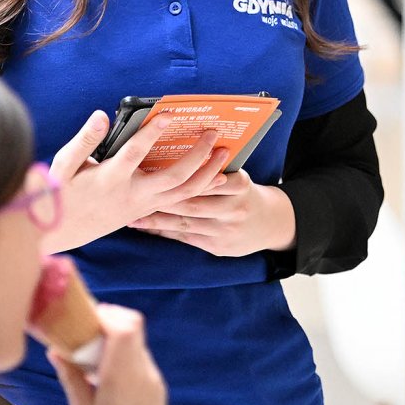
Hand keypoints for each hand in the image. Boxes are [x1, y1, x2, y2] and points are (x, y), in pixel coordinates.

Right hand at [41, 110, 229, 253]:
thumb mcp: (63, 165)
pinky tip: (215, 176)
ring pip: (184, 194)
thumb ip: (84, 140)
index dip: (153, 132)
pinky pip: (180, 203)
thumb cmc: (59, 193)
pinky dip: (200, 189)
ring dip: (207, 173)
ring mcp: (143, 206)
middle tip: (213, 133)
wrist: (59, 232)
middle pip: (174, 178)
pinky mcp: (147, 211)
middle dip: (198, 155)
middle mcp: (132, 194)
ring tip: (225, 152)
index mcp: (110, 179)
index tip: (170, 114)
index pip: (135, 153)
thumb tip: (102, 116)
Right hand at [50, 303, 166, 404]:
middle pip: (133, 327)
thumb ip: (71, 378)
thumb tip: (55, 351)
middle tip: (84, 331)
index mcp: (123, 379)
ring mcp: (154, 378)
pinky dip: (125, 353)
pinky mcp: (157, 385)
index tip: (84, 318)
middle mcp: (144, 373)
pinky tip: (106, 369)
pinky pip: (142, 357)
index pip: (126, 328)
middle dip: (109, 321)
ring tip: (92, 352)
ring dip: (116, 337)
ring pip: (138, 341)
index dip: (107, 315)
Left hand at [128, 170, 295, 257]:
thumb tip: (183, 156)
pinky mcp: (220, 247)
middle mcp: (234, 209)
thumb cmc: (245, 192)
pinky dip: (166, 232)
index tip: (158, 167)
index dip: (183, 174)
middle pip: (192, 202)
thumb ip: (216, 169)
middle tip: (134, 193)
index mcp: (240, 184)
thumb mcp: (239, 175)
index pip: (208, 178)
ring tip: (132, 215)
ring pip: (184, 223)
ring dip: (157, 219)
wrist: (272, 223)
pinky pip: (187, 238)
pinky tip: (147, 228)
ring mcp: (226, 230)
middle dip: (162, 199)